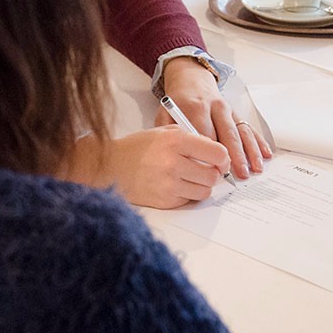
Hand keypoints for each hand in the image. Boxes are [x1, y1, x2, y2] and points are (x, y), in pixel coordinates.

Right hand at [65, 127, 230, 209]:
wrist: (109, 166)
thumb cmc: (137, 148)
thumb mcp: (163, 132)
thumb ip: (191, 138)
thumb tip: (217, 153)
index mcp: (176, 140)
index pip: (217, 153)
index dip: (223, 159)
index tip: (221, 161)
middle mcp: (173, 162)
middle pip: (213, 175)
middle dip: (213, 174)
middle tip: (205, 171)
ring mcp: (169, 184)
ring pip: (205, 191)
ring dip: (201, 186)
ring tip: (189, 178)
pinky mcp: (164, 200)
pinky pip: (189, 200)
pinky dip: (187, 194)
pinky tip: (174, 185)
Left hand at [155, 56, 271, 178]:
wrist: (190, 80)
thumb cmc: (177, 103)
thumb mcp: (165, 114)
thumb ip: (170, 132)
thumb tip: (179, 156)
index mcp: (196, 107)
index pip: (206, 134)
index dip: (209, 154)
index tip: (212, 172)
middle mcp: (216, 107)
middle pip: (227, 134)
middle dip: (234, 156)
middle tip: (239, 174)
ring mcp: (229, 110)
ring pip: (242, 132)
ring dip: (250, 152)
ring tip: (255, 169)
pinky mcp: (236, 113)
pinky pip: (249, 129)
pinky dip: (259, 142)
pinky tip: (265, 155)